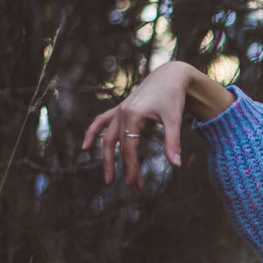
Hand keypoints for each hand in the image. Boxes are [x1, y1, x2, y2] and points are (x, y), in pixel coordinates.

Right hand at [81, 61, 231, 189]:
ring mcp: (118, 110)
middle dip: (122, 168)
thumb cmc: (173, 97)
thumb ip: (173, 142)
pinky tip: (86, 146)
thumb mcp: (174, 119)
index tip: (136, 185)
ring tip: (109, 178)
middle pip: (116, 146)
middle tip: (131, 186)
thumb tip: (176, 165)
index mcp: (132, 114)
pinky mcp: (120, 109)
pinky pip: (101, 121)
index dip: (131, 168)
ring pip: (106, 137)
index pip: (128, 148)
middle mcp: (121, 112)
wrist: (170, 75)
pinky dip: (93, 133)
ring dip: (107, 158)